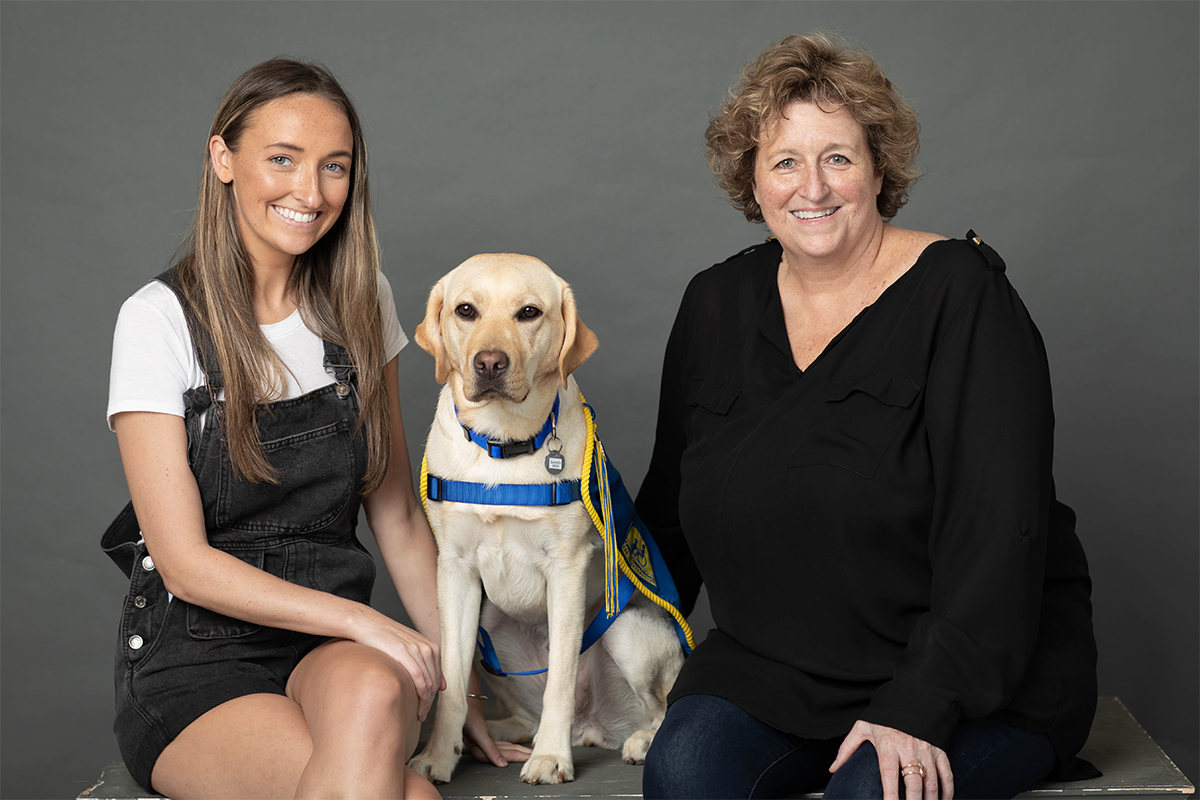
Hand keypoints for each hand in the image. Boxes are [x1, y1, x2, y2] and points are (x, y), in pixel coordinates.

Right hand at [351, 611, 445, 720]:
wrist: (368, 624)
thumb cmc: (386, 640)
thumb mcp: (411, 650)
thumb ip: (428, 666)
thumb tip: (443, 686)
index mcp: (432, 648)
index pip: (438, 678)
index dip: (434, 697)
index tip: (425, 709)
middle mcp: (427, 648)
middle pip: (435, 683)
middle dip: (430, 703)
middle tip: (421, 715)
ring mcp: (417, 649)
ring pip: (428, 683)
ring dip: (425, 702)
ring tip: (418, 714)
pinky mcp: (404, 652)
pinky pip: (418, 677)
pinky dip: (420, 693)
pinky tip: (415, 704)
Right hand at [464, 698, 531, 766]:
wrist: (460, 703)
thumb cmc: (466, 717)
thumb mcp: (478, 733)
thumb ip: (490, 750)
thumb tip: (501, 764)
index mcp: (479, 749)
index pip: (500, 757)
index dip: (513, 759)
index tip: (525, 759)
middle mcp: (481, 748)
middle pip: (503, 754)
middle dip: (518, 756)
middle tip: (532, 757)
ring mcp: (483, 743)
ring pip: (503, 750)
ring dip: (516, 752)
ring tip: (528, 754)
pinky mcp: (484, 738)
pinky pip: (500, 745)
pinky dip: (509, 746)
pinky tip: (516, 749)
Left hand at [830, 720, 953, 799]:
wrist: (912, 697)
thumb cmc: (885, 716)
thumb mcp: (862, 727)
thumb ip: (847, 748)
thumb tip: (833, 768)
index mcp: (888, 745)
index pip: (888, 774)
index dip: (890, 794)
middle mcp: (908, 749)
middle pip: (914, 782)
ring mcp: (927, 751)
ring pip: (932, 782)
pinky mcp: (940, 751)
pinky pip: (946, 775)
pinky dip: (947, 791)